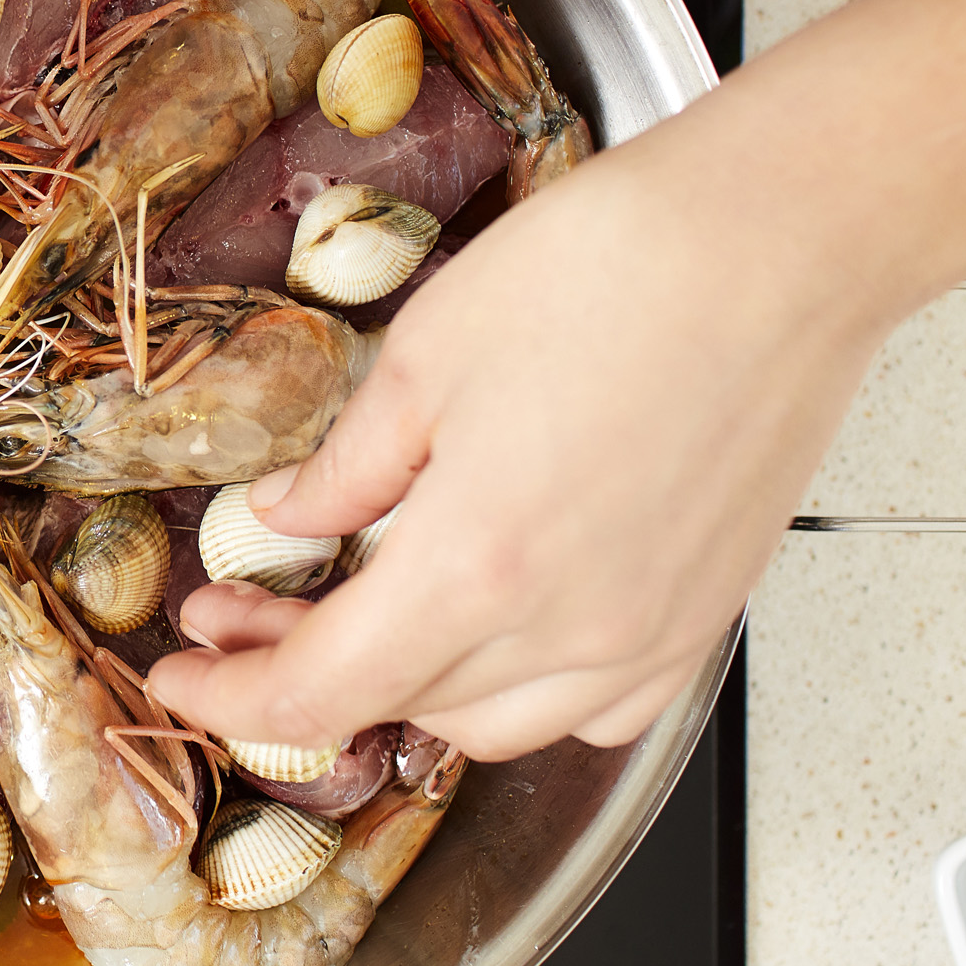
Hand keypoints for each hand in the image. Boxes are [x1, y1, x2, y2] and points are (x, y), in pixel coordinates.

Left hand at [147, 128, 886, 762]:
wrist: (783, 241)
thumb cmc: (620, 269)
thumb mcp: (425, 356)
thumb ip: (345, 468)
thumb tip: (286, 522)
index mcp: (474, 569)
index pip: (318, 693)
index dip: (230, 696)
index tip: (182, 671)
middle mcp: (567, 630)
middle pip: (397, 708)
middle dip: (299, 667)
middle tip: (248, 601)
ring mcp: (648, 635)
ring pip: (492, 724)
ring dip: (406, 685)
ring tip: (358, 608)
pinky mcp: (704, 617)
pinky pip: (592, 708)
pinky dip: (518, 691)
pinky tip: (487, 628)